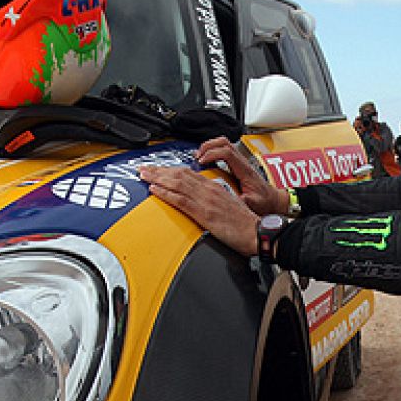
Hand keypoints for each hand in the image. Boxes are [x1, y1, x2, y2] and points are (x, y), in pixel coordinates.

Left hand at [140, 164, 258, 255]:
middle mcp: (209, 190)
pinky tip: (155, 190)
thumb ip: (214, 201)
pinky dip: (166, 193)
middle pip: (179, 175)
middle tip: (143, 168)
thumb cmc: (245, 224)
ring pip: (177, 184)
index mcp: (215, 187)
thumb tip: (202, 202)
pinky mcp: (204, 213)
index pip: (188, 173)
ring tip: (144, 175)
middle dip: (159, 171)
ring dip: (157, 178)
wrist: (256, 232)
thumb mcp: (228, 206)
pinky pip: (181, 200)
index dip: (170, 170)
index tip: (158, 170)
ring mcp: (206, 200)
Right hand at [194, 136, 286, 216]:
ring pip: (224, 145)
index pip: (227, 153)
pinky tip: (206, 162)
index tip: (202, 162)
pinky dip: (213, 153)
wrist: (273, 200)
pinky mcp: (237, 166)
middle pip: (224, 143)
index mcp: (244, 170)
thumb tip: (231, 202)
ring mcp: (240, 163)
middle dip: (208, 146)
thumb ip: (242, 202)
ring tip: (199, 157)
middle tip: (197, 156)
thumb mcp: (253, 204)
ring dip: (210, 148)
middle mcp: (242, 163)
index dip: (212, 154)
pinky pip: (224, 153)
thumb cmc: (265, 201)